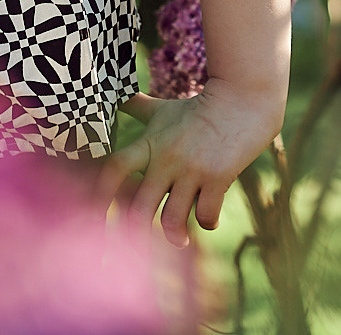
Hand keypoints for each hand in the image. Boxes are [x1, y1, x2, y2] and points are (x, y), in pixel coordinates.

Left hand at [98, 82, 282, 244]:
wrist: (243, 96)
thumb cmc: (198, 107)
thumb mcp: (162, 109)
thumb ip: (136, 107)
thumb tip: (117, 96)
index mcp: (150, 144)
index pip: (115, 169)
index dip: (100, 195)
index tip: (97, 218)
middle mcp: (167, 158)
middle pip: (139, 208)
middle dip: (137, 233)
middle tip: (141, 244)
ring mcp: (193, 169)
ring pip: (172, 219)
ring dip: (175, 235)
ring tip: (180, 239)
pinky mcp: (219, 176)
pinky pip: (206, 215)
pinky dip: (207, 223)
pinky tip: (209, 220)